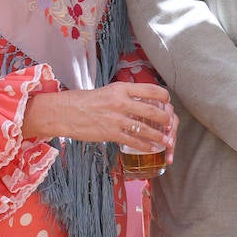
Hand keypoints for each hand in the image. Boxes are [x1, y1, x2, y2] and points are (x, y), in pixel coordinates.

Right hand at [23, 81, 173, 152]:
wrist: (66, 112)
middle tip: (171, 124)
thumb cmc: (86, 101)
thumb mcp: (109, 91)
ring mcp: (116, 118)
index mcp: (122, 88)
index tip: (168, 103)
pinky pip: (133, 141)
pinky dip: (146, 146)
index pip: (152, 90)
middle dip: (166, 119)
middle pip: (153, 110)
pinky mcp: (110, 133)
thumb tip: (143, 101)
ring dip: (159, 136)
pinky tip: (152, 148)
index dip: (164, 98)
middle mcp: (122, 101)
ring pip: (146, 128)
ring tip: (167, 140)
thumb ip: (126, 95)